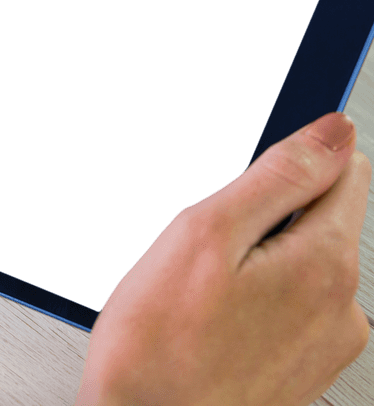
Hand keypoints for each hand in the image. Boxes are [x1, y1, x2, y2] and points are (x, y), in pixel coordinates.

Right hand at [76, 112, 371, 405]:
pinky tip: (209, 320)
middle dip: (268, 215)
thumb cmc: (157, 349)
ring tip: (201, 291)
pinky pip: (288, 310)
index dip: (298, 156)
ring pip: (301, 266)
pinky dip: (254, 303)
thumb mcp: (203, 235)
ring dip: (258, 262)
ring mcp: (326, 346)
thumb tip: (333, 133)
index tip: (255, 174)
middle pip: (322, 220)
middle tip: (206, 244)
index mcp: (324, 264)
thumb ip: (278, 176)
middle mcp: (343, 309)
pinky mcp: (301, 372)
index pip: (348, 170)